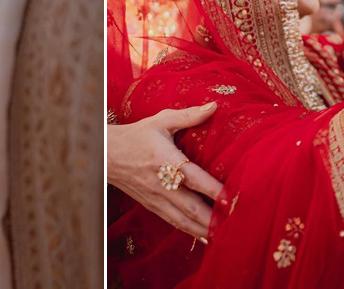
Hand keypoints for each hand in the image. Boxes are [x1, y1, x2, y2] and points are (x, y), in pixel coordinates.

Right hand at [107, 104, 223, 239]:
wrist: (106, 154)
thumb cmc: (137, 135)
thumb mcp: (161, 121)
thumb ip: (189, 116)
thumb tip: (214, 106)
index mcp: (165, 159)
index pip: (195, 179)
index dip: (215, 191)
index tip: (233, 198)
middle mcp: (162, 183)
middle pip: (192, 207)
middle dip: (214, 218)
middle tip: (236, 222)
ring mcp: (156, 198)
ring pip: (184, 220)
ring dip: (205, 229)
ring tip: (226, 235)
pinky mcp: (152, 206)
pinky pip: (174, 222)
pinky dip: (191, 231)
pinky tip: (205, 237)